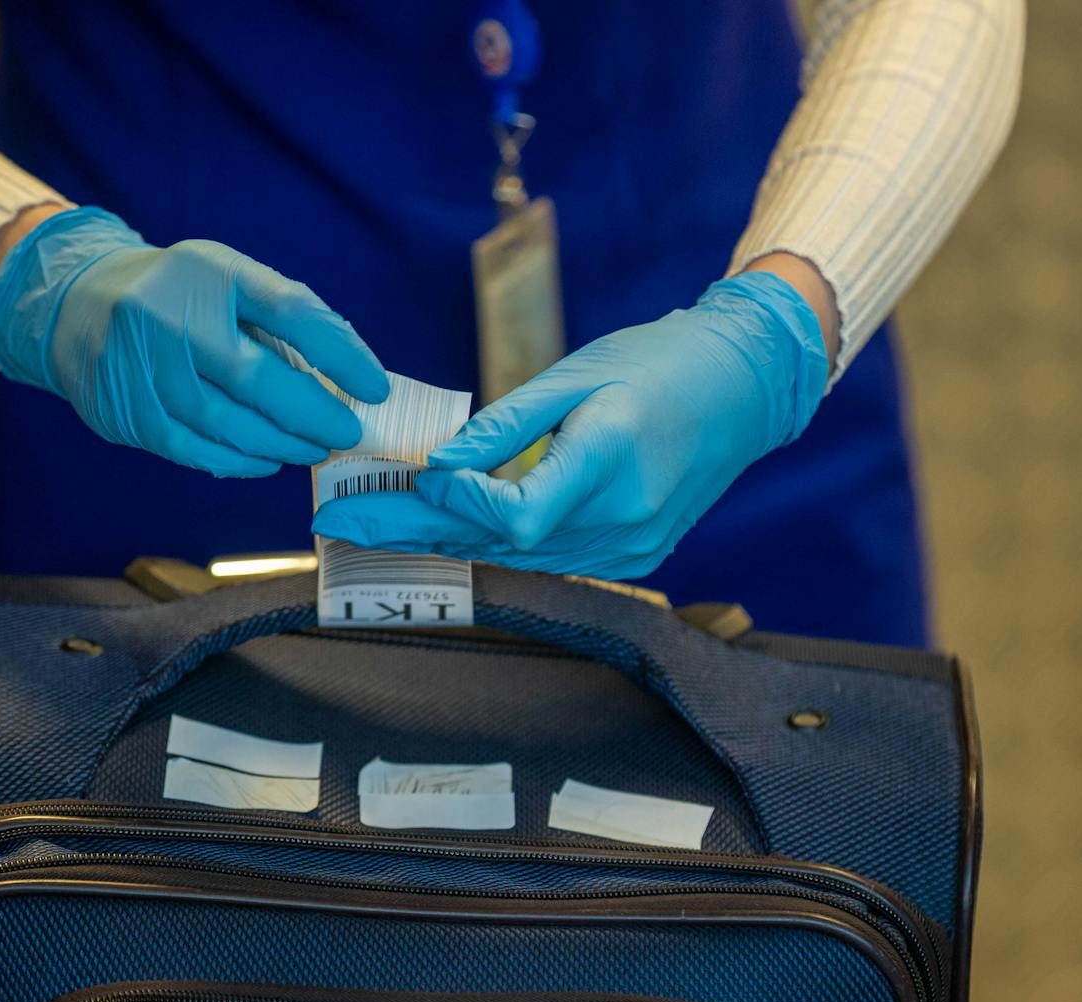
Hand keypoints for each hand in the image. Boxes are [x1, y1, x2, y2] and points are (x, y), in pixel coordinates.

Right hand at [0, 206, 386, 475]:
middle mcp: (168, 316)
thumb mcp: (229, 280)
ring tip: (313, 448)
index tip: (376, 388)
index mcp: (208, 271)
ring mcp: (140, 368)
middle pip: (256, 379)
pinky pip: (194, 449)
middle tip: (347, 433)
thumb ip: (286, 317)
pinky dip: (240, 461)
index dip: (340, 353)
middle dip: (313, 415)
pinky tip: (267, 459)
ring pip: (226, 424)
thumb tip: (355, 375)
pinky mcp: (126, 412)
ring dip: (282, 444)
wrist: (75, 304)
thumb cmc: (180, 296)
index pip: (288, 310)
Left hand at [311, 270, 829, 578]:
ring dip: (448, 539)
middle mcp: (622, 519)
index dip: (456, 505)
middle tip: (339, 522)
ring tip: (377, 524)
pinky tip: (449, 526)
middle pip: (500, 544)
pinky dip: (497, 541)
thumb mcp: (575, 377)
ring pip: (518, 557)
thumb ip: (505, 428)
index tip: (411, 479)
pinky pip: (548, 557)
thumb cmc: (658, 363)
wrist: (742, 389)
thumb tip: (436, 466)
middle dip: (415, 530)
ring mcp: (631, 547)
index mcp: (609, 462)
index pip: (515, 517)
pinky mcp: (634, 555)